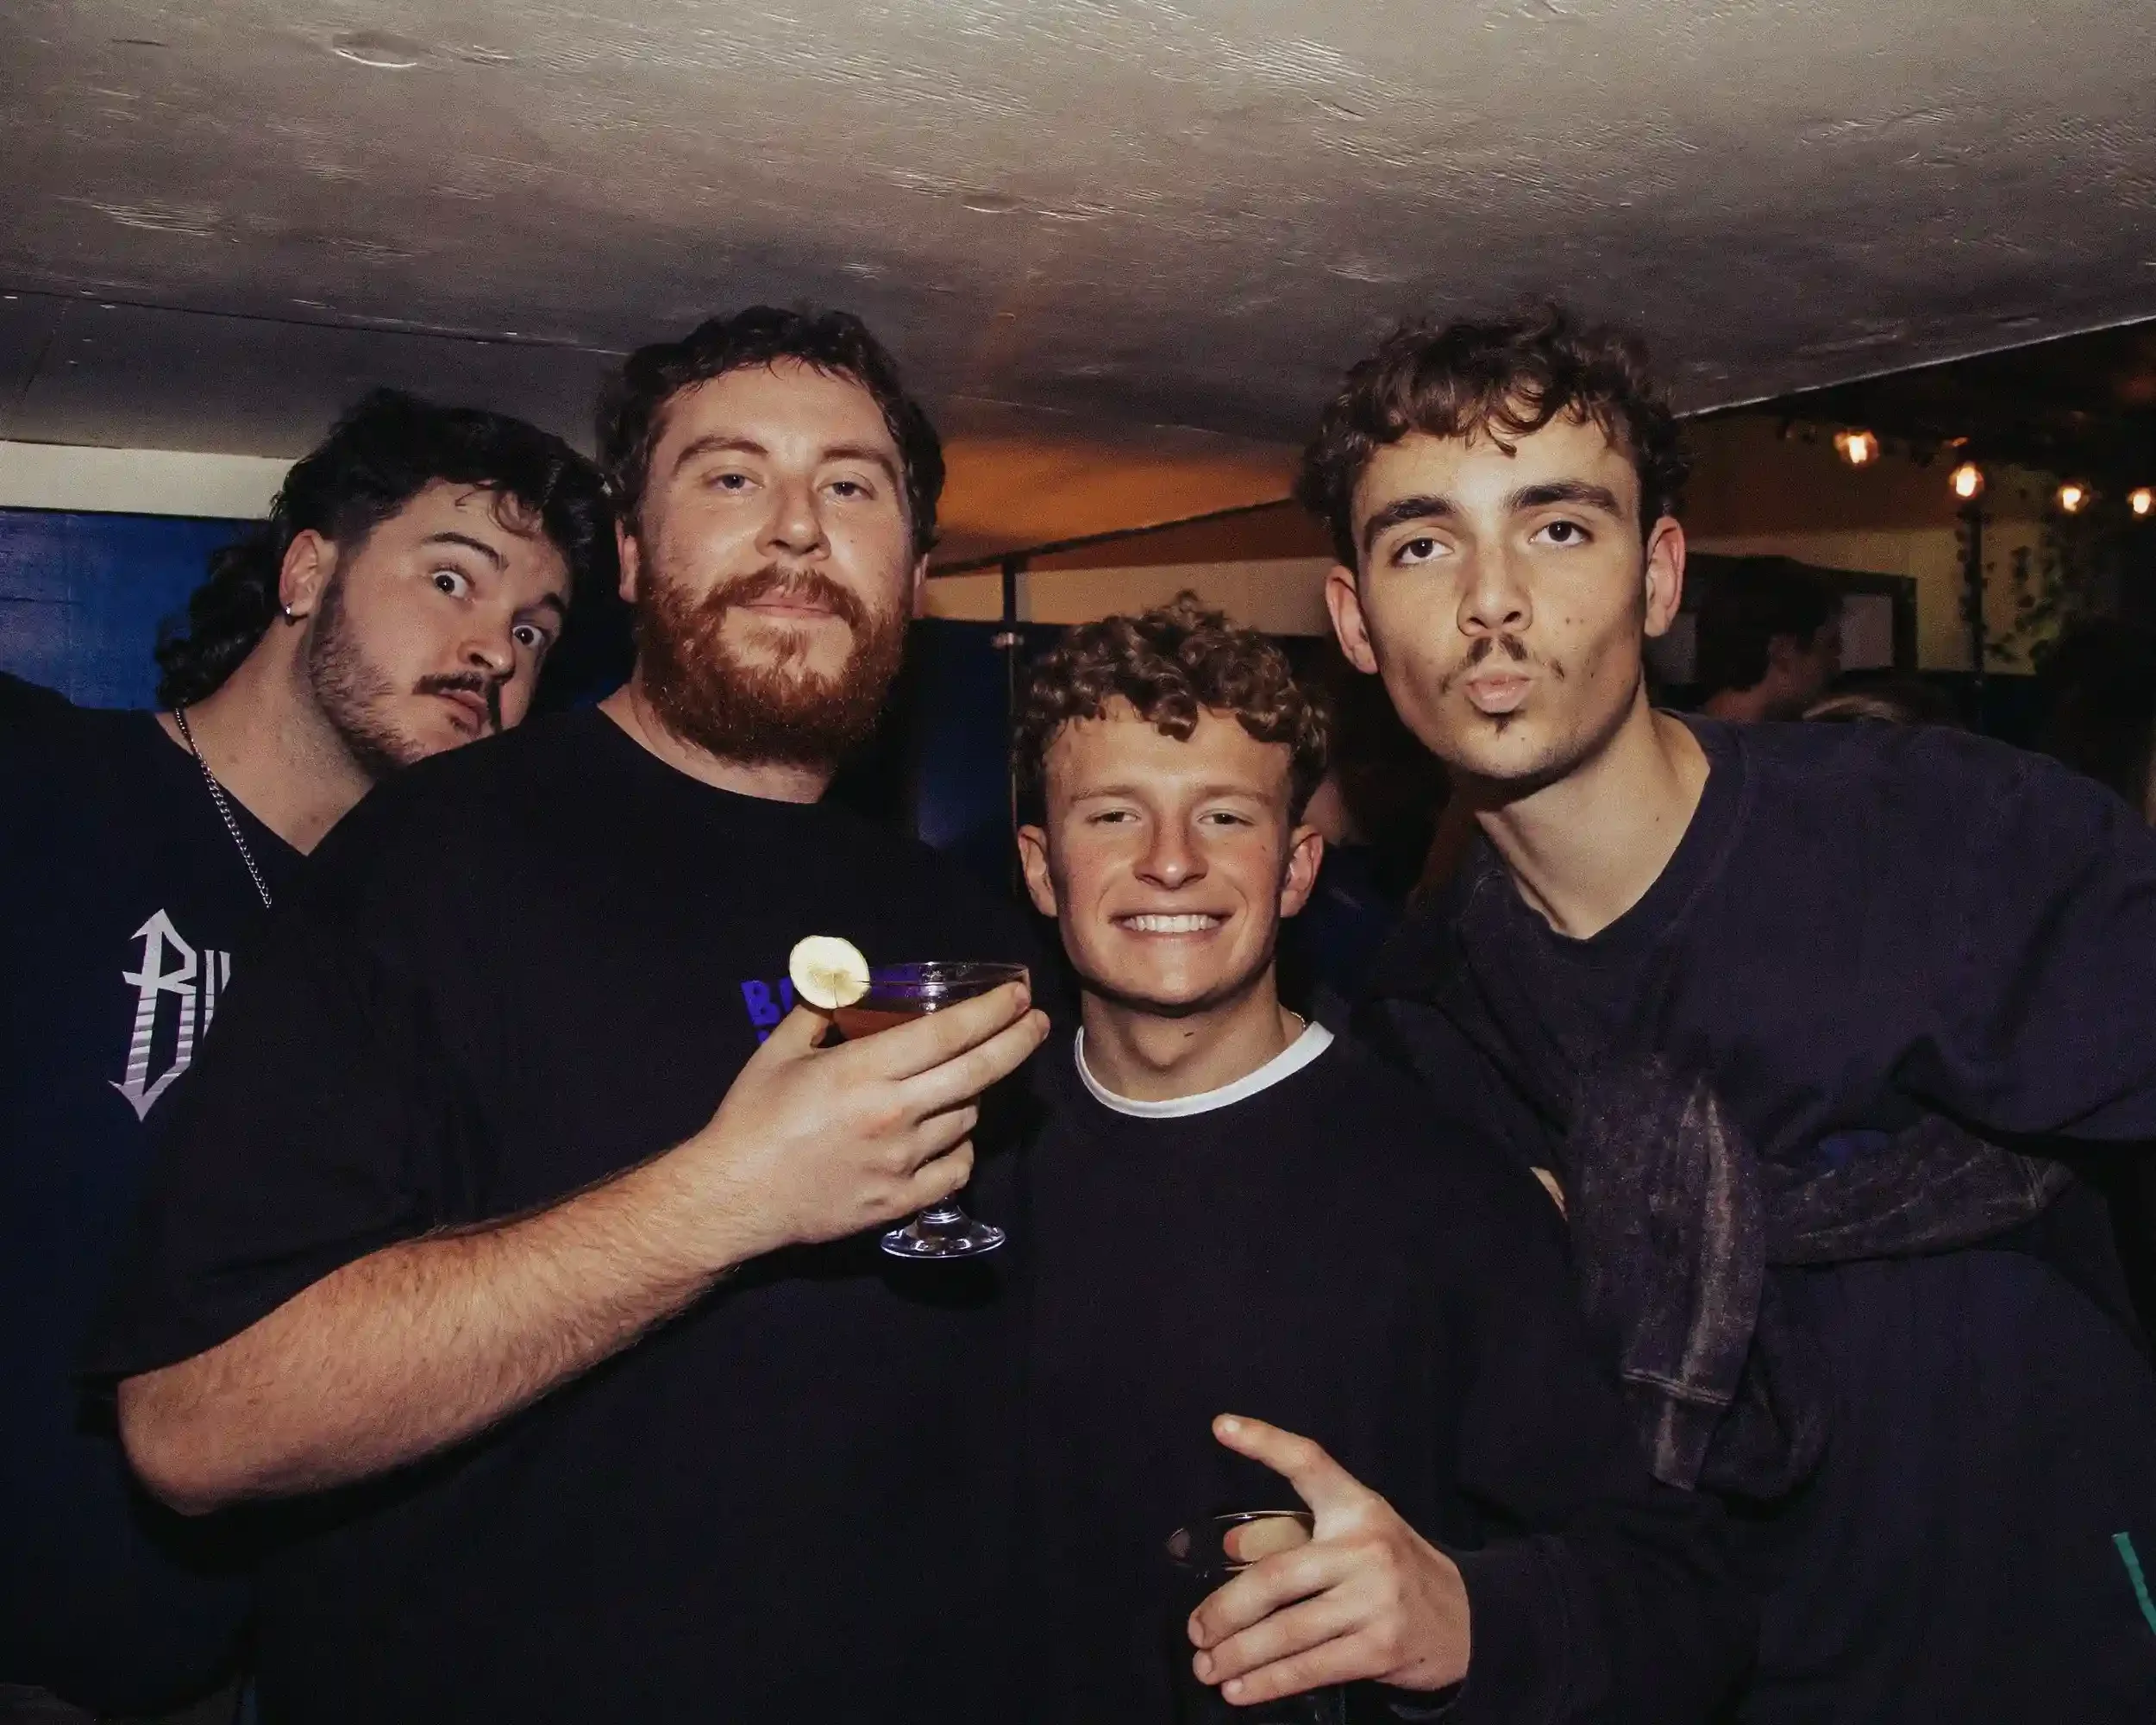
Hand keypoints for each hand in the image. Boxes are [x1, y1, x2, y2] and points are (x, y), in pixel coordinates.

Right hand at [657, 980, 1048, 1265]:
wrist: (733, 1196)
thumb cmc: (752, 1117)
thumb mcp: (779, 1051)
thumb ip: (818, 1008)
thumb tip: (843, 977)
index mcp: (865, 1070)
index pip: (949, 1033)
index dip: (992, 1011)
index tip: (1017, 995)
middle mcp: (894, 1113)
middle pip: (979, 1072)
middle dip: (1018, 1041)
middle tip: (1037, 1023)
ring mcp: (901, 1161)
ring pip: (967, 1119)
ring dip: (975, 1094)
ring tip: (967, 1079)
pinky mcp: (899, 1201)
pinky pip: (955, 1170)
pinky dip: (962, 1148)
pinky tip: (955, 1135)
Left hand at [1188, 1414, 1470, 1703]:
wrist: (1465, 1619)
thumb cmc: (1389, 1569)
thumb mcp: (1350, 1537)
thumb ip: (1290, 1536)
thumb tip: (1228, 1546)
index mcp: (1355, 1506)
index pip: (1308, 1463)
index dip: (1264, 1442)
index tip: (1221, 1426)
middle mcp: (1365, 1546)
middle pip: (1275, 1578)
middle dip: (1225, 1610)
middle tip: (1195, 1631)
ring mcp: (1375, 1599)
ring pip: (1287, 1631)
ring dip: (1238, 1655)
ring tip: (1207, 1667)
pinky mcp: (1380, 1648)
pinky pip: (1310, 1667)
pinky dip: (1268, 1683)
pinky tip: (1240, 1691)